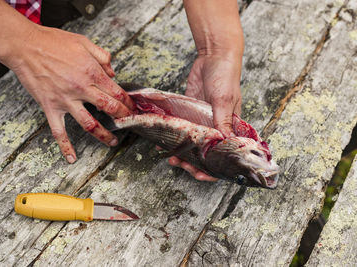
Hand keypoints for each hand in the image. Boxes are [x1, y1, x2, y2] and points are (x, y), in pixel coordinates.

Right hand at [5, 26, 134, 162]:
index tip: (133, 108)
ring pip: (89, 123)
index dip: (128, 103)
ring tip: (112, 142)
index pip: (117, 93)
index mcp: (91, 72)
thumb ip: (102, 57)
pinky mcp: (50, 107)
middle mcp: (81, 88)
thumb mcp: (83, 42)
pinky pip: (59, 131)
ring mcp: (66, 100)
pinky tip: (72, 158)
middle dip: (123, 118)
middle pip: (109, 108)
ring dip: (103, 135)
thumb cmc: (53, 42)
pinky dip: (65, 146)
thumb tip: (113, 73)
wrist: (24, 46)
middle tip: (130, 124)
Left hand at [168, 53, 241, 181]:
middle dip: (193, 163)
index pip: (224, 155)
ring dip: (181, 153)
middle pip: (205, 153)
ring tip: (169, 157)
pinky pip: (181, 129)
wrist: (213, 56)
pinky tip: (161, 142)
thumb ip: (223, 120)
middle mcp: (216, 128)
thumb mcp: (225, 100)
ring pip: (191, 144)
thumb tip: (224, 141)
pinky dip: (173, 137)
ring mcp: (201, 121)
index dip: (213, 169)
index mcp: (230, 128)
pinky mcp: (189, 112)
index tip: (201, 175)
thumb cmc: (226, 76)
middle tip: (180, 164)